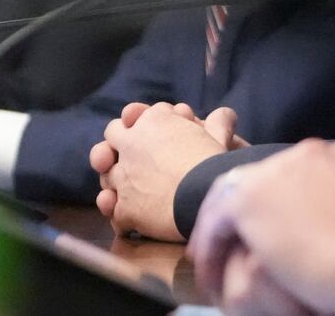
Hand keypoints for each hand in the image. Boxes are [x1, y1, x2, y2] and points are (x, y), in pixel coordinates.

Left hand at [90, 101, 237, 240]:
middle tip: (133, 158)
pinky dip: (122, 214)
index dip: (142, 124)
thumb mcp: (219, 135)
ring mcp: (123, 176)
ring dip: (117, 181)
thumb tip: (226, 114)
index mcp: (153, 121)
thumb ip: (219, 122)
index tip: (155, 136)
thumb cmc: (214, 162)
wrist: (204, 195)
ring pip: (107, 174)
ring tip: (134, 192)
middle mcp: (130, 143)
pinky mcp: (123, 207)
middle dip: (119, 143)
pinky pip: (113, 210)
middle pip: (113, 134)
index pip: (135, 114)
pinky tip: (133, 220)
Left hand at [189, 140, 334, 314]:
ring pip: (234, 195)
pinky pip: (216, 221)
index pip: (296, 174)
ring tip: (215, 263)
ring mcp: (275, 171)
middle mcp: (306, 153)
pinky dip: (210, 245)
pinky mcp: (248, 198)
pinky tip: (210, 272)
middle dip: (250, 214)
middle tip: (238, 247)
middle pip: (264, 180)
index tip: (275, 233)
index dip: (281, 204)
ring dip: (223, 230)